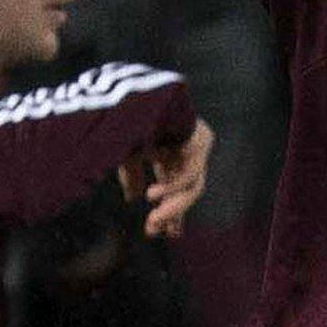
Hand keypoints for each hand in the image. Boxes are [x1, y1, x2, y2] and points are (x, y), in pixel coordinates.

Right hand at [119, 117, 212, 238]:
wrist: (131, 93)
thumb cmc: (125, 117)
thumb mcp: (125, 153)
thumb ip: (131, 175)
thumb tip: (132, 199)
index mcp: (168, 153)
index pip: (174, 188)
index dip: (168, 211)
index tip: (159, 233)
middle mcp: (184, 150)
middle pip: (187, 190)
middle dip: (170, 212)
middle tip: (152, 230)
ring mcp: (195, 143)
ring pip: (192, 186)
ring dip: (172, 206)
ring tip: (152, 220)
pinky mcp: (201, 137)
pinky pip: (191, 171)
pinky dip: (173, 185)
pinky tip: (153, 195)